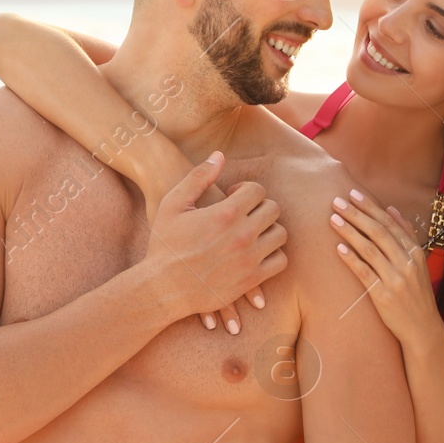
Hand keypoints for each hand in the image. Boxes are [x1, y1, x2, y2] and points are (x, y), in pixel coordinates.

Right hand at [141, 152, 286, 332]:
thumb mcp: (174, 204)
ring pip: (280, 234)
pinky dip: (274, 254)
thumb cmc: (165, 244)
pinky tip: (257, 252)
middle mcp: (242, 235)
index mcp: (225, 213)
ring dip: (269, 229)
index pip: (258, 190)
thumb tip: (219, 155)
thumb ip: (198, 177)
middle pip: (273, 209)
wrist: (163, 287)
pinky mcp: (251, 279)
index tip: (234, 197)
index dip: (247, 189)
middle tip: (245, 214)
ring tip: (253, 232)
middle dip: (260, 206)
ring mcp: (249, 259)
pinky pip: (280, 261)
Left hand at [329, 189, 443, 348]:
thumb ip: (406, 235)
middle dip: (356, 214)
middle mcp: (406, 263)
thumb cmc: (416, 293)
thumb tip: (391, 209)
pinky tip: (338, 248)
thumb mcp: (418, 262)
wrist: (422, 327)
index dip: (371, 207)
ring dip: (350, 232)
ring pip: (370, 250)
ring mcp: (395, 279)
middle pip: (378, 232)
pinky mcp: (383, 296)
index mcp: (415, 252)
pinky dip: (352, 259)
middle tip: (337, 201)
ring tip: (333, 219)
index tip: (353, 194)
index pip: (390, 223)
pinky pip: (365, 273)